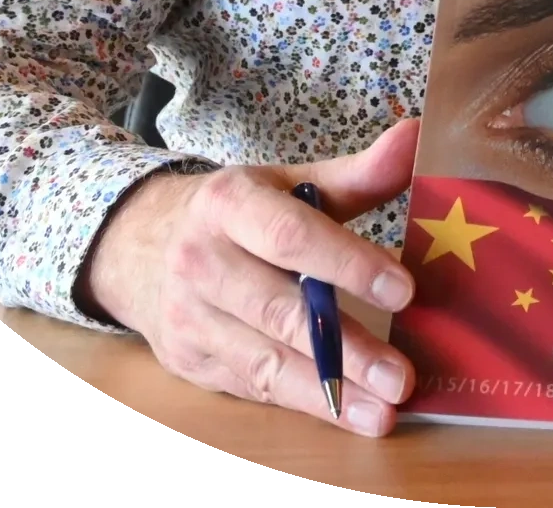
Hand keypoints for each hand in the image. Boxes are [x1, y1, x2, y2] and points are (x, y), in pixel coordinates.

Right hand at [81, 117, 423, 436]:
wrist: (135, 246)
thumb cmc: (235, 214)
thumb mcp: (286, 182)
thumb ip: (355, 174)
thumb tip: (417, 137)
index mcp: (229, 205)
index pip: (290, 236)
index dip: (348, 263)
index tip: (404, 291)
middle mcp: (202, 262)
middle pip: (280, 311)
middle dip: (345, 348)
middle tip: (401, 378)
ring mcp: (189, 318)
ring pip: (265, 361)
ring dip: (327, 393)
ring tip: (382, 412)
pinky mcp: (189, 361)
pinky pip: (252, 386)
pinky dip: (301, 403)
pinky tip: (345, 415)